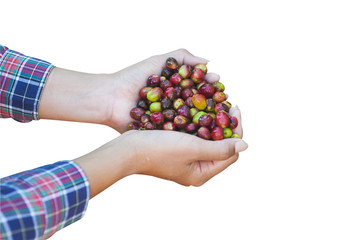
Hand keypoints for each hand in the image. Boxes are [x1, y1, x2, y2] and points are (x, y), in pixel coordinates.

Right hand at [75, 106, 245, 197]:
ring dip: (214, 123)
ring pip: (208, 140)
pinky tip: (200, 110)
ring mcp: (185, 161)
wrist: (126, 149)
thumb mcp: (193, 148)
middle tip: (228, 105)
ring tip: (216, 106)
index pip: (231, 153)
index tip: (235, 109)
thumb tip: (245, 146)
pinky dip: (200, 124)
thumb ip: (220, 148)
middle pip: (221, 147)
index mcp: (202, 174)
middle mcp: (195, 170)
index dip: (237, 130)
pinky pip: (195, 137)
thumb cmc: (159, 149)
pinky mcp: (176, 152)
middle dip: (226, 126)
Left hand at [107, 48, 221, 132]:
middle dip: (212, 104)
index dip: (209, 86)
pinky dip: (191, 133)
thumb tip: (208, 61)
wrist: (111, 98)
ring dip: (205, 120)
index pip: (198, 88)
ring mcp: (170, 122)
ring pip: (191, 122)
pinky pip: (179, 134)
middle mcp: (175, 106)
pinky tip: (204, 133)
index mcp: (176, 90)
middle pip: (198, 106)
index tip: (219, 84)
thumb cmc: (134, 77)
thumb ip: (183, 57)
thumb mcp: (160, 60)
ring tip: (218, 118)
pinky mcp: (163, 135)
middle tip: (224, 103)